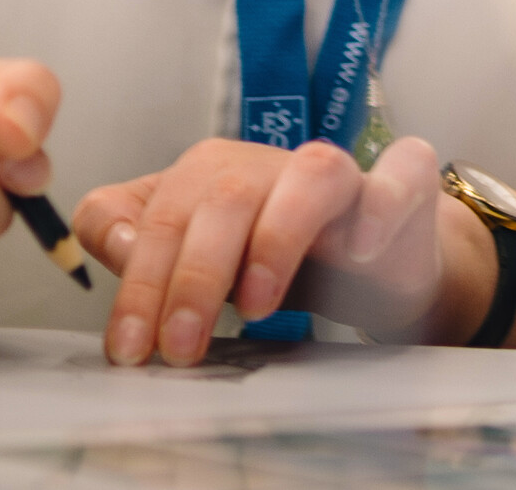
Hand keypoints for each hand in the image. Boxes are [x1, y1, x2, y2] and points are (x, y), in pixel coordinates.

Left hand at [72, 134, 461, 366]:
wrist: (371, 264)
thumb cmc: (270, 262)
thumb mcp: (193, 260)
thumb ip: (137, 244)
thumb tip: (114, 245)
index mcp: (207, 176)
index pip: (159, 216)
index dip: (139, 282)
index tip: (128, 349)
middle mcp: (267, 166)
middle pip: (222, 200)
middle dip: (194, 278)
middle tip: (179, 345)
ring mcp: (336, 173)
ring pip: (306, 178)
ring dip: (277, 239)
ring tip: (256, 306)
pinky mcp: (400, 189)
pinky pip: (401, 178)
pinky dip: (383, 204)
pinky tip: (360, 248)